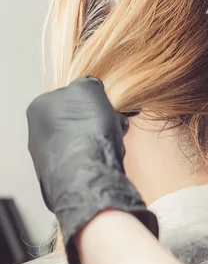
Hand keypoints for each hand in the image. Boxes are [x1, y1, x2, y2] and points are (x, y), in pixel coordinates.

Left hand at [27, 77, 157, 263]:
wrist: (88, 175)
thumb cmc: (86, 128)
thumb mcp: (89, 88)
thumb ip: (87, 85)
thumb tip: (89, 89)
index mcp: (38, 108)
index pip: (69, 97)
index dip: (91, 101)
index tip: (104, 106)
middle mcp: (37, 133)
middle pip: (76, 120)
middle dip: (97, 121)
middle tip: (113, 124)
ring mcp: (47, 158)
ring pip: (82, 141)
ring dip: (101, 140)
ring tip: (113, 143)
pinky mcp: (60, 178)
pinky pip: (84, 161)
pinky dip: (97, 159)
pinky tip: (106, 159)